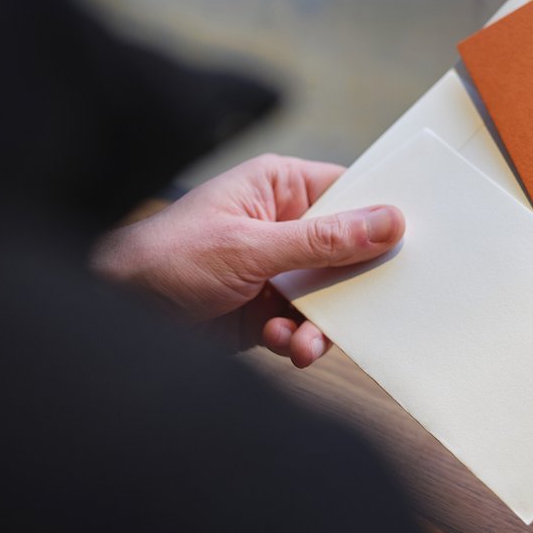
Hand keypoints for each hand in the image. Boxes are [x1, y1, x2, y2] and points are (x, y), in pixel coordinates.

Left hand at [91, 154, 404, 367]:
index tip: (417, 241)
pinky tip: (281, 345)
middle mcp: (282, 225)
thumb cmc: (169, 258)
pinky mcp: (265, 311)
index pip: (350, 192)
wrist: (115, 314)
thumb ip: (324, 241)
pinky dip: (299, 340)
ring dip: (324, 324)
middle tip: (373, 309)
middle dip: (355, 286)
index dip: (384, 215)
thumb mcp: (252, 247)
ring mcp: (275, 270)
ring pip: (330, 297)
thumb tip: (391, 221)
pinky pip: (305, 326)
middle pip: (348, 250)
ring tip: (304, 344)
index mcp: (279, 187)